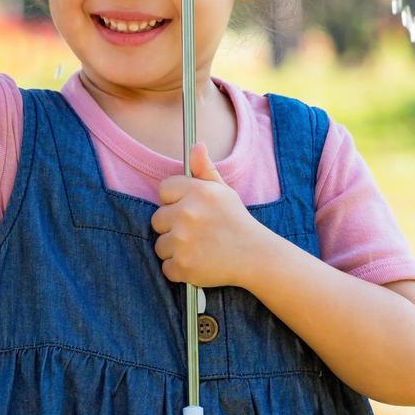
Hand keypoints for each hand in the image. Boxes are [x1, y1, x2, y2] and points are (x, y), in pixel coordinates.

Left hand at [150, 141, 268, 288]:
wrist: (256, 257)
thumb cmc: (237, 222)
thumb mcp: (224, 192)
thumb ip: (205, 169)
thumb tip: (196, 145)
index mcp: (197, 191)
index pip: (164, 190)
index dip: (174, 201)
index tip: (190, 210)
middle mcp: (187, 213)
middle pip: (157, 219)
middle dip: (172, 227)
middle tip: (197, 233)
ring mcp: (183, 240)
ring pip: (160, 245)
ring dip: (175, 250)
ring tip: (199, 249)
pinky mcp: (183, 265)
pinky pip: (167, 267)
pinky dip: (179, 269)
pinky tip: (198, 263)